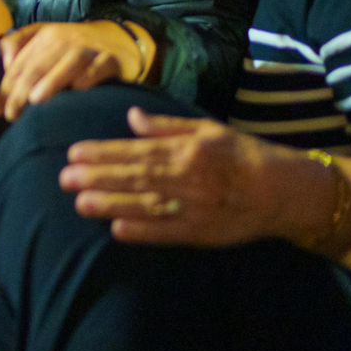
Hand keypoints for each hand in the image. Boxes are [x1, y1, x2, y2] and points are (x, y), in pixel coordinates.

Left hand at [0, 20, 145, 121]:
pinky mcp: (110, 59)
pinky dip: (88, 77)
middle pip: (38, 66)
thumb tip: (3, 68)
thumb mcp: (43, 39)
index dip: (6, 87)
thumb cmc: (73, 46)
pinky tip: (79, 89)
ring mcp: (88, 49)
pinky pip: (98, 68)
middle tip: (12, 115)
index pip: (20, 64)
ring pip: (66, 64)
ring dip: (51, 81)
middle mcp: (64, 40)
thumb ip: (18, 47)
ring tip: (36, 100)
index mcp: (44, 36)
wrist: (119, 39)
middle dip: (21, 91)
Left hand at [59, 107, 308, 247]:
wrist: (286, 191)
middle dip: (98, 177)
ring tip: (79, 202)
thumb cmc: (242, 154)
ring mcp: (196, 207)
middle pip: (136, 177)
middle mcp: (189, 177)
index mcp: (188, 149)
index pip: (137, 150)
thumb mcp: (207, 129)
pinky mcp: (204, 233)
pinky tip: (116, 230)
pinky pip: (168, 233)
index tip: (74, 152)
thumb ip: (167, 125)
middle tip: (64, 177)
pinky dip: (143, 232)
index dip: (104, 152)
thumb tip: (131, 116)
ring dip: (111, 204)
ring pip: (147, 205)